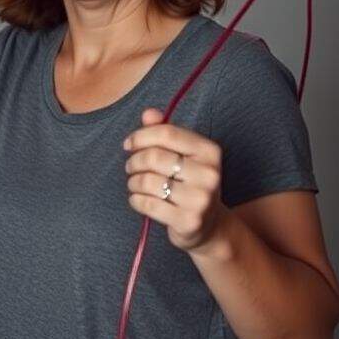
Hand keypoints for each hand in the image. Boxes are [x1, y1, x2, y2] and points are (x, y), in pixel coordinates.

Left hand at [123, 107, 228, 255]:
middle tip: (130, 167)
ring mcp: (200, 199)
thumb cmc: (191, 183)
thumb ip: (166, 132)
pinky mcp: (188, 221)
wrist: (210, 225)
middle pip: (154, 157)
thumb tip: (149, 114)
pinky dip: (135, 200)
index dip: (141, 136)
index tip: (128, 144)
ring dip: (133, 182)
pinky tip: (137, 199)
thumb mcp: (184, 155)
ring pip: (148, 181)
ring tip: (134, 183)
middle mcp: (209, 174)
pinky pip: (148, 204)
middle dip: (134, 161)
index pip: (167, 133)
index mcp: (209, 151)